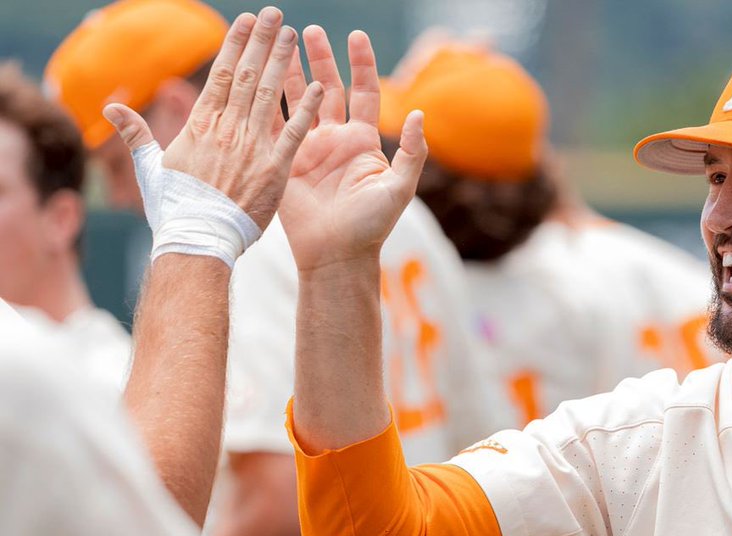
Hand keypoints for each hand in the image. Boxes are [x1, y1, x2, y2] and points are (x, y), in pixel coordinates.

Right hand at [102, 6, 323, 229]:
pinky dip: (306, 108)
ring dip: (282, 62)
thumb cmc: (175, 209)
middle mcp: (227, 129)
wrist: (198, 241)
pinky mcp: (275, 169)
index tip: (247, 21)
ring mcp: (252, 147)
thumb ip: (136, 134)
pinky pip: (294, 133)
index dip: (236, 45)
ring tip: (293, 34)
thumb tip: (111, 106)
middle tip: (276, 14)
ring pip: (269, 95)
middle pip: (248, 76)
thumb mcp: (151, 168)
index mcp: (200, 126)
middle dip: (262, 42)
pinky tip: (318, 85)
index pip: (221, 75)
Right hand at [278, 27, 428, 271]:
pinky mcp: (283, 161)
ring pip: (297, 100)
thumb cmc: (372, 226)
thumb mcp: (399, 188)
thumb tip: (421, 115)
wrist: (336, 255)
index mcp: (363, 141)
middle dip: (319, 58)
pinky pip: (273, 125)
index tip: (355, 36)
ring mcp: (306, 148)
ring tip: (279, 42)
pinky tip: (256, 77)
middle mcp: (334, 139)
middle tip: (307, 30)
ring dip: (288, 71)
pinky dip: (265, 101)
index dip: (361, 64)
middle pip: (327, 88)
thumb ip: (412, 153)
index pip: (364, 92)